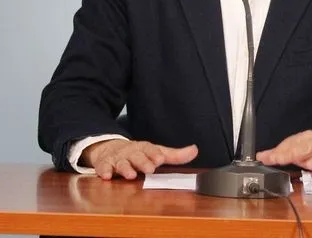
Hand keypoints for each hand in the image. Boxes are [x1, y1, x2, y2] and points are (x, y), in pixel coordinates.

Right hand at [82, 140, 198, 179]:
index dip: (155, 154)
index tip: (161, 159)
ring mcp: (117, 158)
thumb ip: (175, 155)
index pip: (151, 150)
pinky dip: (104, 171)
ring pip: (121, 163)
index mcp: (145, 148)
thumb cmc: (139, 153)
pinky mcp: (105, 164)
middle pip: (137, 156)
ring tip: (130, 175)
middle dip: (143, 162)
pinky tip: (106, 177)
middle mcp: (132, 152)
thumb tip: (195, 150)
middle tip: (150, 168)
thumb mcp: (156, 153)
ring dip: (125, 168)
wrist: (110, 148)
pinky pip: (103, 167)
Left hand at [257, 130, 311, 171]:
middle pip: (304, 147)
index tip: (268, 158)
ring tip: (311, 165)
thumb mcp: (299, 151)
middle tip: (282, 159)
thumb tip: (260, 156)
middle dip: (293, 153)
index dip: (278, 152)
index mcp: (306, 139)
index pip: (290, 144)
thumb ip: (281, 154)